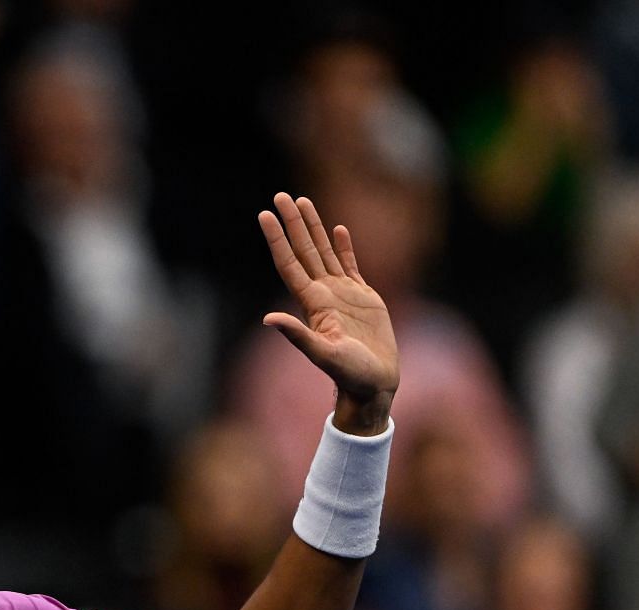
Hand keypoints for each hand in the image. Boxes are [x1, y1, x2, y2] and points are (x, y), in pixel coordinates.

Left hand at [258, 193, 399, 432]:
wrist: (374, 384)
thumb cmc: (349, 374)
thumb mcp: (322, 355)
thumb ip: (297, 335)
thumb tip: (267, 319)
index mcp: (313, 304)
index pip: (290, 263)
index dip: (277, 239)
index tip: (264, 214)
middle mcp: (324, 294)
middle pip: (304, 250)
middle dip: (292, 223)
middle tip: (280, 195)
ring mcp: (343, 294)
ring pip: (324, 252)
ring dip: (313, 228)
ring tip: (302, 202)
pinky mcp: (364, 297)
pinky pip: (351, 265)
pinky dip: (343, 246)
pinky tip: (338, 229)